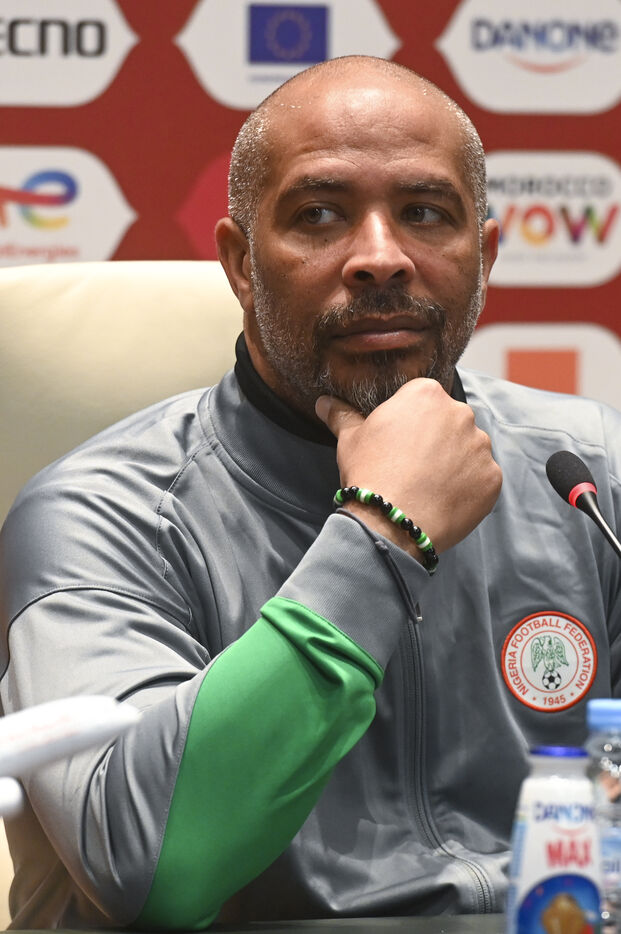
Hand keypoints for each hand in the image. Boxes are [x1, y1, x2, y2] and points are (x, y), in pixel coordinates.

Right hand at [316, 379, 501, 554]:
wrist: (391, 522)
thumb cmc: (369, 473)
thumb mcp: (349, 439)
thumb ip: (342, 415)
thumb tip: (324, 402)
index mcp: (426, 394)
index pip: (422, 400)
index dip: (409, 423)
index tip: (398, 444)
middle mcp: (460, 412)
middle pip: (449, 422)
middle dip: (436, 441)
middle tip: (412, 467)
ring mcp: (480, 446)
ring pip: (468, 450)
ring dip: (454, 464)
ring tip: (427, 486)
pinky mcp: (492, 478)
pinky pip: (481, 479)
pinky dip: (467, 488)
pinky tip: (442, 500)